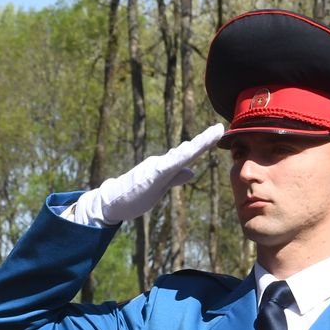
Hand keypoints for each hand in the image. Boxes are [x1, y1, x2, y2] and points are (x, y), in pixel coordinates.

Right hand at [74, 123, 223, 224]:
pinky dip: (179, 158)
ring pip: (180, 156)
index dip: (202, 143)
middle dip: (203, 140)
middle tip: (219, 128)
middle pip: (186, 151)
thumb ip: (174, 178)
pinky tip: (189, 151)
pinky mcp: (150, 177)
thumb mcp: (159, 187)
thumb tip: (191, 171)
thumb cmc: (133, 195)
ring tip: (211, 135)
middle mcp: (161, 163)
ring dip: (196, 145)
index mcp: (165, 167)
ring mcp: (155, 169)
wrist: (110, 202)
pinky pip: (168, 167)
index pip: (187, 154)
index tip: (217, 132)